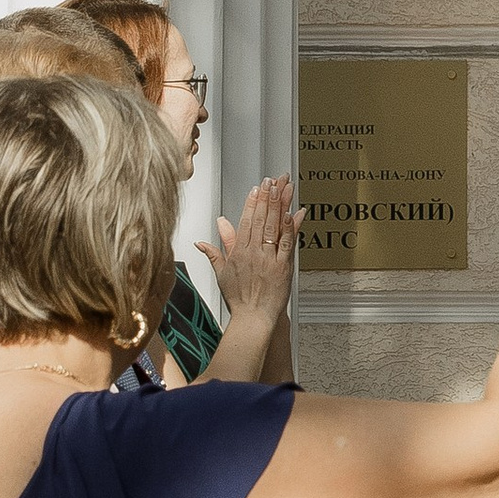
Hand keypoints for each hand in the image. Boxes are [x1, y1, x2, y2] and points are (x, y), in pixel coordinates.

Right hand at [199, 172, 300, 330]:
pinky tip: (295, 213)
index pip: (246, 221)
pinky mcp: (283, 268)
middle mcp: (253, 253)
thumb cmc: (239, 298)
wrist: (253, 318)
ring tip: (284, 187)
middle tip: (273, 179)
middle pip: (260, 219)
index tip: (257, 188)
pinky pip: (288, 244)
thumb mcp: (222, 273)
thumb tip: (203, 240)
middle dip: (267, 197)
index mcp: (239, 252)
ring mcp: (269, 259)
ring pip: (274, 227)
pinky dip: (291, 228)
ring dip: (280, 205)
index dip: (252, 203)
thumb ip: (216, 252)